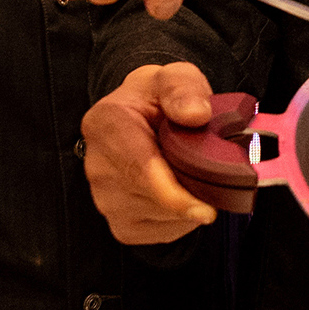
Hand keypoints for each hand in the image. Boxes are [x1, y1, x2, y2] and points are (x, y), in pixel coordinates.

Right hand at [83, 63, 219, 242]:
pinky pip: (160, 233)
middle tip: (211, 169)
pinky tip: (180, 193)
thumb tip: (196, 114)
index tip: (205, 209)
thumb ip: (183, 88)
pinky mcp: (119, 224)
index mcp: (105, 124)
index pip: (140, 169)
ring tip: (189, 173)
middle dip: (192, 190)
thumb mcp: (174, 77)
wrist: (139, 116)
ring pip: (161, 218)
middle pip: (153, 198)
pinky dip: (181, 220)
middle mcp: (96, 166)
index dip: (174, 194)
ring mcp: (104, 199)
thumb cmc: (158, 99)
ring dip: (187, 204)